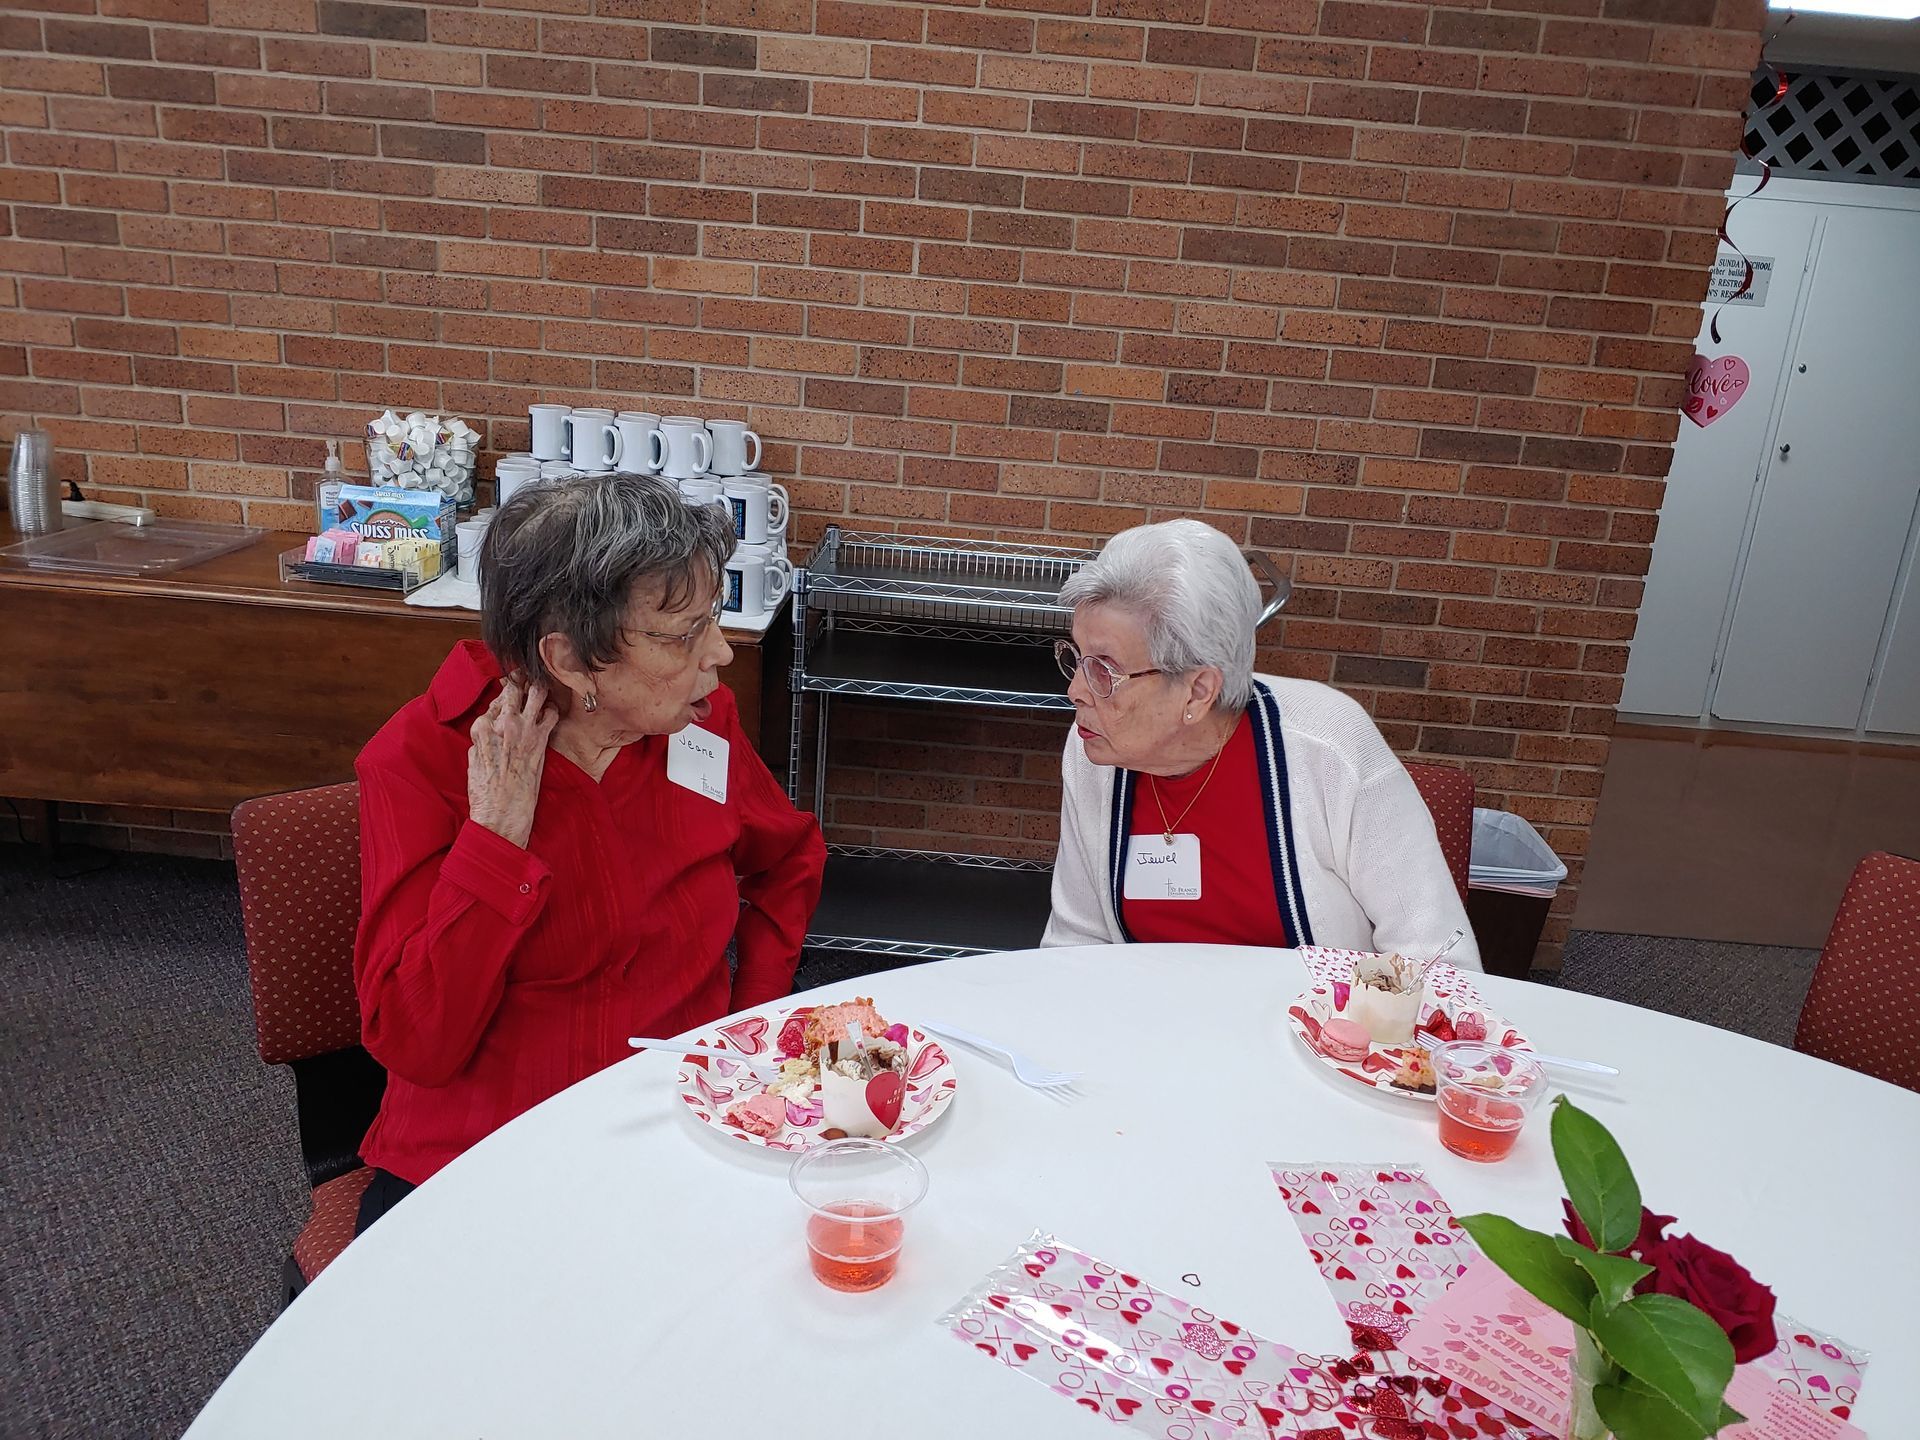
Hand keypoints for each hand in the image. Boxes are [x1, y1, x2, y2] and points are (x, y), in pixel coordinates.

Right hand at [467, 674, 558, 849]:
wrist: (501, 815)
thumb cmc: (485, 795)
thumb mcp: (473, 763)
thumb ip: (481, 743)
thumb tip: (487, 733)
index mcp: (481, 729)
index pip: (496, 699)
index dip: (507, 693)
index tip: (512, 689)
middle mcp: (501, 724)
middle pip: (513, 688)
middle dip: (522, 679)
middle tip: (529, 677)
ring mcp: (522, 729)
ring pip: (535, 692)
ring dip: (540, 688)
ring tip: (543, 688)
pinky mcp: (540, 740)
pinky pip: (551, 713)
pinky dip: (553, 710)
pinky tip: (552, 713)